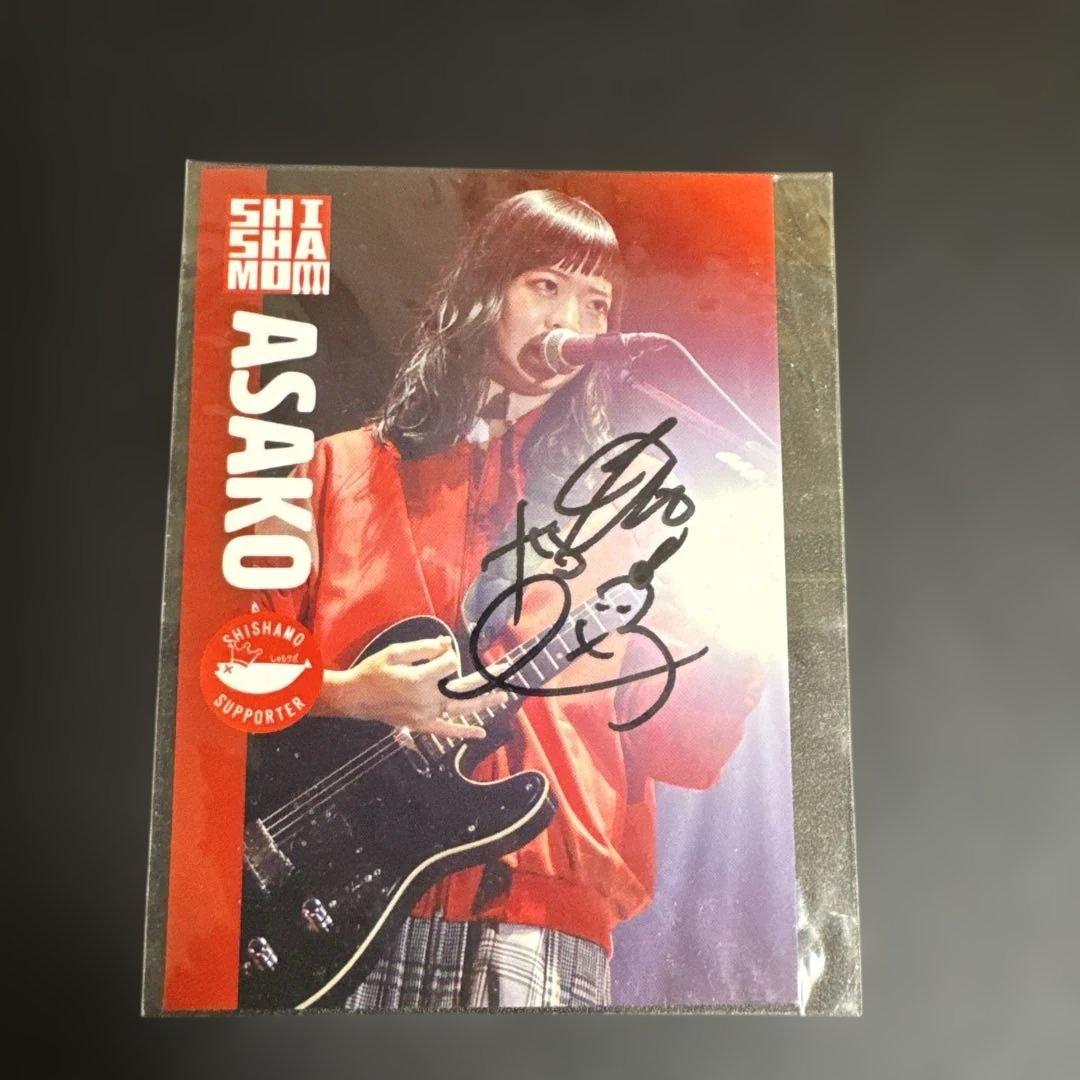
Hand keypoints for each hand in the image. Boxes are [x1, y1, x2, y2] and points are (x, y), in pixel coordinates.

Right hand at [317, 636, 508, 739]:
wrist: (355, 698)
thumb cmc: (373, 671)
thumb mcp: (395, 652)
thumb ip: (423, 648)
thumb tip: (446, 644)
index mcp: (420, 680)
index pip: (450, 664)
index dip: (447, 654)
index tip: (438, 651)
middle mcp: (427, 700)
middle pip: (464, 688)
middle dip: (486, 678)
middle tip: (504, 669)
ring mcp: (426, 715)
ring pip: (461, 710)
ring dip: (483, 703)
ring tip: (502, 696)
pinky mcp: (421, 725)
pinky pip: (446, 730)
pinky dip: (464, 732)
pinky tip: (480, 733)